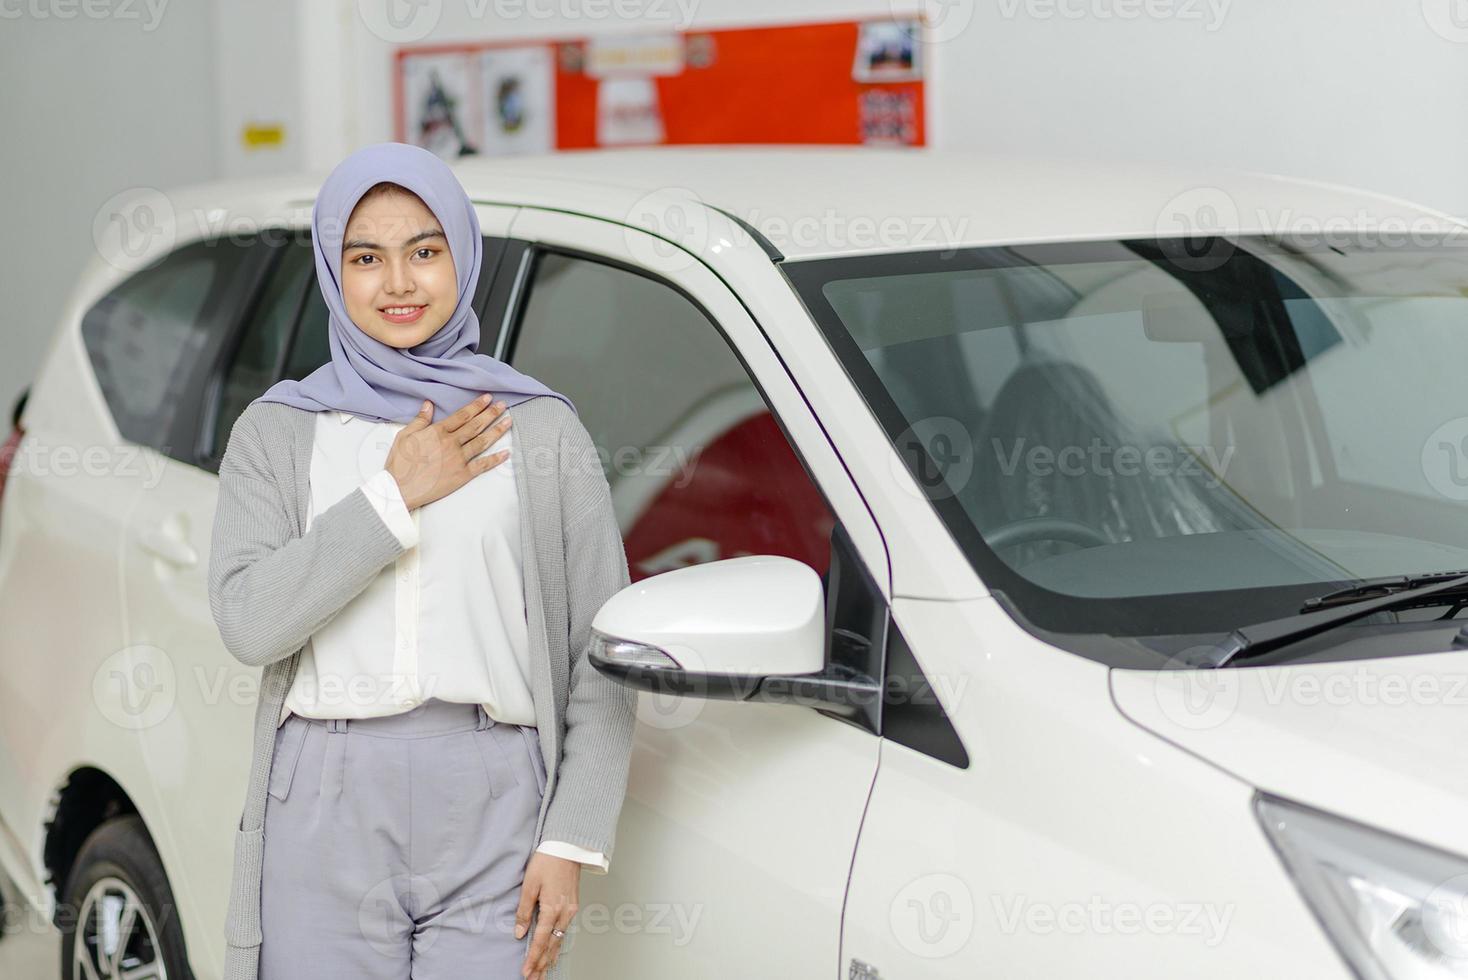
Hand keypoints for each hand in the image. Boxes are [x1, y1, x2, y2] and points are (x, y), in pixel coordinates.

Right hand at [384, 395, 511, 510]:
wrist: (400, 489)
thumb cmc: (400, 463)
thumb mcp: (404, 436)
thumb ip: (420, 420)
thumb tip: (429, 404)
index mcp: (438, 432)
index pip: (462, 415)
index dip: (477, 405)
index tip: (488, 398)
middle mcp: (451, 443)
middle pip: (476, 425)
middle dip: (491, 413)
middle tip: (503, 405)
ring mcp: (458, 459)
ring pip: (482, 442)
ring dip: (497, 431)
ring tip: (508, 421)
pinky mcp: (462, 475)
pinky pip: (482, 465)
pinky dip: (495, 459)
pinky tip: (506, 453)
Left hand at [515, 852, 580, 978]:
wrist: (567, 847)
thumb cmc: (547, 861)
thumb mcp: (529, 884)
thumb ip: (524, 910)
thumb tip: (519, 932)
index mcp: (552, 908)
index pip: (541, 940)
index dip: (533, 958)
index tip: (526, 972)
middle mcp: (565, 912)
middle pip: (552, 945)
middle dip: (542, 964)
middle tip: (534, 979)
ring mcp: (571, 910)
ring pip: (560, 939)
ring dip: (551, 957)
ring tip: (544, 971)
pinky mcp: (574, 905)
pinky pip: (565, 930)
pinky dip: (558, 943)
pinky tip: (554, 950)